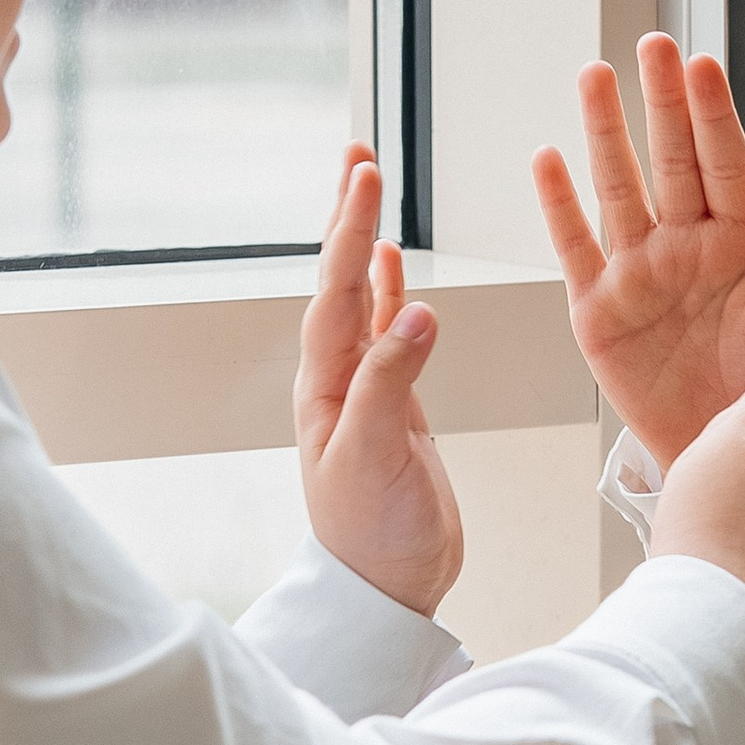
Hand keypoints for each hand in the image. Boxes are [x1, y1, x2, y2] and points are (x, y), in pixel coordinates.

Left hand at [294, 146, 463, 618]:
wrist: (386, 589)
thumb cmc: (373, 536)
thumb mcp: (376, 456)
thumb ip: (391, 383)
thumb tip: (418, 311)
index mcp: (326, 385)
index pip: (339, 290)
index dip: (352, 230)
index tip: (366, 176)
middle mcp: (337, 378)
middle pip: (342, 280)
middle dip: (349, 215)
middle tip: (357, 155)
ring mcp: (364, 389)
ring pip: (363, 298)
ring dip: (366, 242)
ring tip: (367, 188)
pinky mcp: (393, 406)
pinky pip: (387, 333)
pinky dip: (389, 293)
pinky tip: (392, 266)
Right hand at [533, 35, 744, 467]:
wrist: (732, 459)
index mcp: (742, 242)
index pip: (727, 163)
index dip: (712, 114)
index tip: (701, 62)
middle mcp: (687, 245)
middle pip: (671, 160)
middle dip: (661, 103)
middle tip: (651, 46)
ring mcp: (639, 273)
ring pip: (619, 188)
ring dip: (606, 133)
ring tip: (594, 75)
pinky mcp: (599, 311)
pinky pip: (575, 249)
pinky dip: (560, 206)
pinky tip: (548, 158)